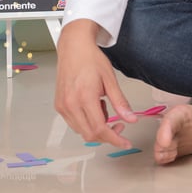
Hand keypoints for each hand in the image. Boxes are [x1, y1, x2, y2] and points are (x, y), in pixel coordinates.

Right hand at [54, 20, 136, 147]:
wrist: (74, 48)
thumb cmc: (92, 60)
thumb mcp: (111, 80)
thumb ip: (120, 102)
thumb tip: (131, 120)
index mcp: (85, 98)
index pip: (100, 129)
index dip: (114, 139)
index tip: (126, 143)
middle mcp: (70, 105)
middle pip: (90, 134)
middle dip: (107, 135)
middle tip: (120, 125)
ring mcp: (63, 106)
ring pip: (81, 130)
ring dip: (97, 127)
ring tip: (105, 108)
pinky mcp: (59, 106)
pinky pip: (74, 123)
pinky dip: (88, 121)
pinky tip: (95, 107)